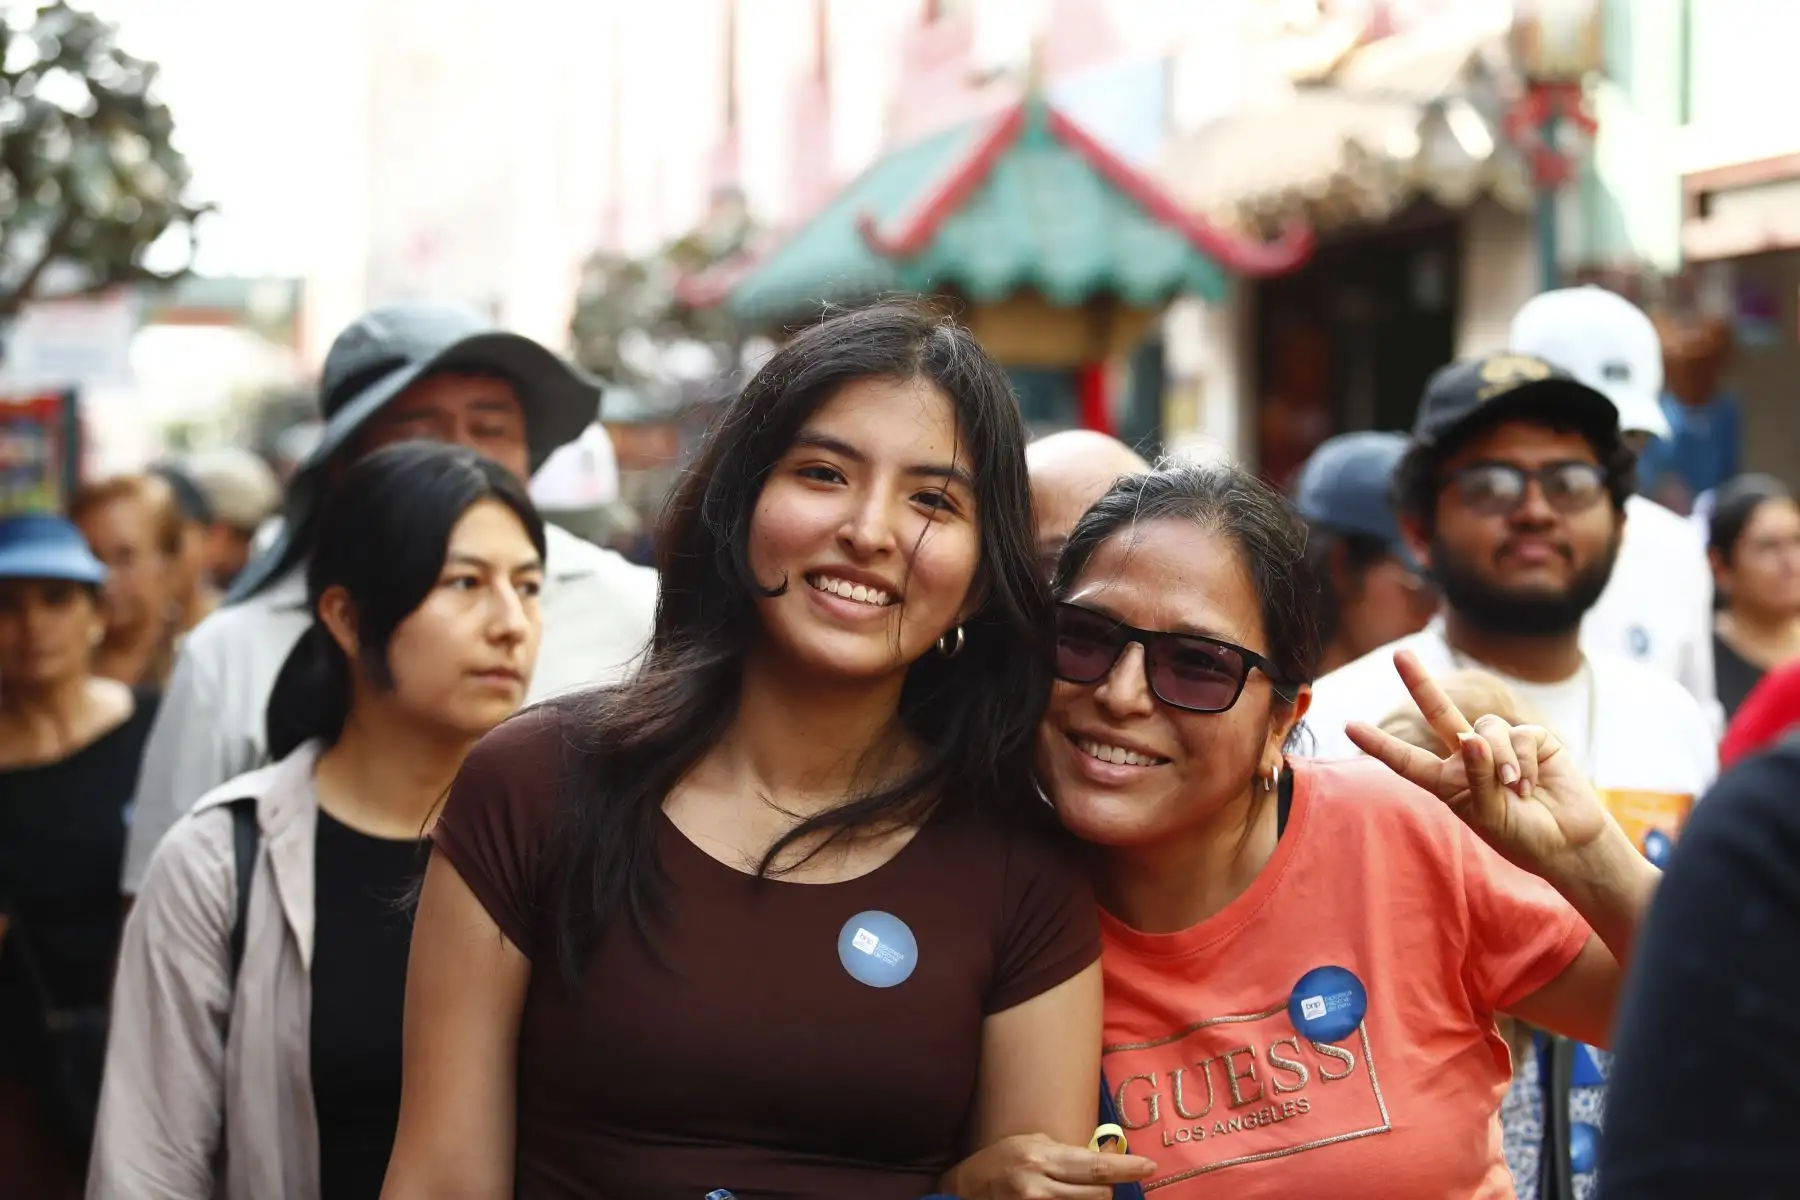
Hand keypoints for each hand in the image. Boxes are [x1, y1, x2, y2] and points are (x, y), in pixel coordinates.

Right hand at [942, 1132, 1157, 1199]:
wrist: (963, 1191)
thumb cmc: (999, 1164)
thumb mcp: (1030, 1145)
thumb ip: (1065, 1152)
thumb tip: (1103, 1155)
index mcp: (1041, 1157)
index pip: (1096, 1166)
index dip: (1127, 1168)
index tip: (1150, 1166)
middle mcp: (1040, 1186)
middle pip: (1100, 1195)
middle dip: (1108, 1190)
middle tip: (1101, 1184)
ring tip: (1076, 1192)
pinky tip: (1070, 1199)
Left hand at [1344, 650, 1615, 884]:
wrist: (1568, 842)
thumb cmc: (1522, 836)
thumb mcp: (1490, 816)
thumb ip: (1477, 778)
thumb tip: (1472, 738)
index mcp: (1448, 782)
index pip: (1408, 760)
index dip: (1380, 743)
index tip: (1349, 725)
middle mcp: (1469, 757)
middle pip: (1438, 713)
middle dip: (1420, 683)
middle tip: (1399, 654)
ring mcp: (1500, 745)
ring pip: (1486, 729)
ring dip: (1500, 761)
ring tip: (1514, 790)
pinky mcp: (1532, 739)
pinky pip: (1519, 736)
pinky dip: (1524, 761)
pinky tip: (1533, 783)